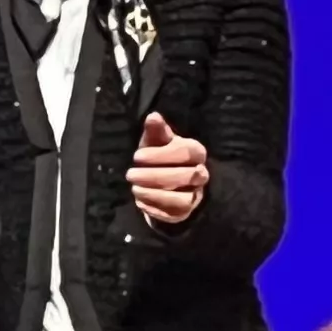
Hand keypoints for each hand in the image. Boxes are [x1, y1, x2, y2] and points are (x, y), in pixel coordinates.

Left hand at [128, 110, 209, 228]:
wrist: (163, 182)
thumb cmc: (159, 156)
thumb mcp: (156, 142)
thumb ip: (156, 131)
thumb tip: (153, 117)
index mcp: (196, 152)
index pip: (187, 152)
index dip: (161, 155)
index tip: (137, 156)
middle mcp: (201, 174)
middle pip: (188, 176)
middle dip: (155, 176)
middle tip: (130, 174)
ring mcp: (194, 195)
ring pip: (182, 199)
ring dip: (155, 194)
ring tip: (134, 188)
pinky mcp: (184, 212)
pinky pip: (173, 214)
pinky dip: (154, 207)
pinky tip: (139, 200)